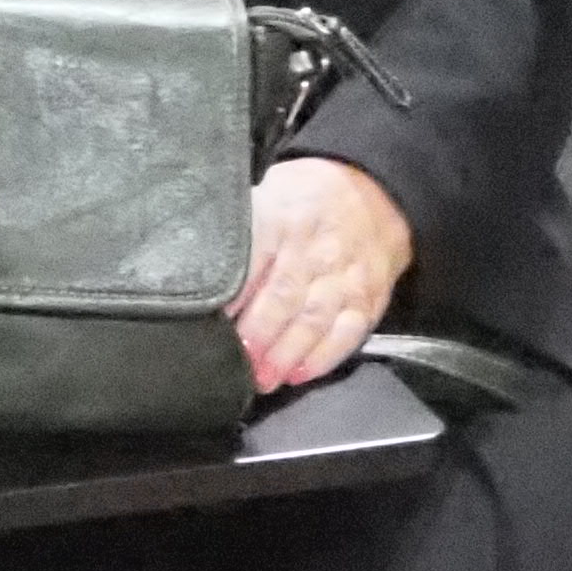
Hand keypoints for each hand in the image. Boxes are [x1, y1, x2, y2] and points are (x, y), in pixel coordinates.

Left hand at [232, 157, 411, 390]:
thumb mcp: (268, 192)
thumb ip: (241, 227)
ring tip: (263, 378)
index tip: (211, 322)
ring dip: (286, 354)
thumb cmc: (305, 200)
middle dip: (257, 336)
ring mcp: (345, 276)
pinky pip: (348, 332)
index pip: (253, 260)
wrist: (376, 193)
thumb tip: (195, 259)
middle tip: (235, 364)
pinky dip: (324, 357)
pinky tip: (301, 373)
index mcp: (282, 219)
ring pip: (313, 319)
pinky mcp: (368, 298)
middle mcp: (315, 250)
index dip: (233, 295)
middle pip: (283, 297)